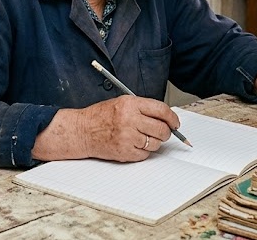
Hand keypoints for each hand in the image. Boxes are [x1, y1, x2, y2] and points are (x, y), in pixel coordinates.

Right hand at [33, 95, 178, 162]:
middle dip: (166, 132)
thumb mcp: (122, 102)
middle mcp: (130, 120)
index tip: (175, 122)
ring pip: (156, 143)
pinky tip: (135, 144)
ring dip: (154, 142)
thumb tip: (165, 117)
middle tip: (163, 132)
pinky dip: (144, 151)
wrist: (82, 131)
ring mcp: (127, 137)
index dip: (172, 118)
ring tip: (144, 138)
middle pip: (162, 129)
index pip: (161, 110)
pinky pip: (145, 154)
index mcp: (131, 104)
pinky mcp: (125, 151)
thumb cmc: (100, 116)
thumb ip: (143, 108)